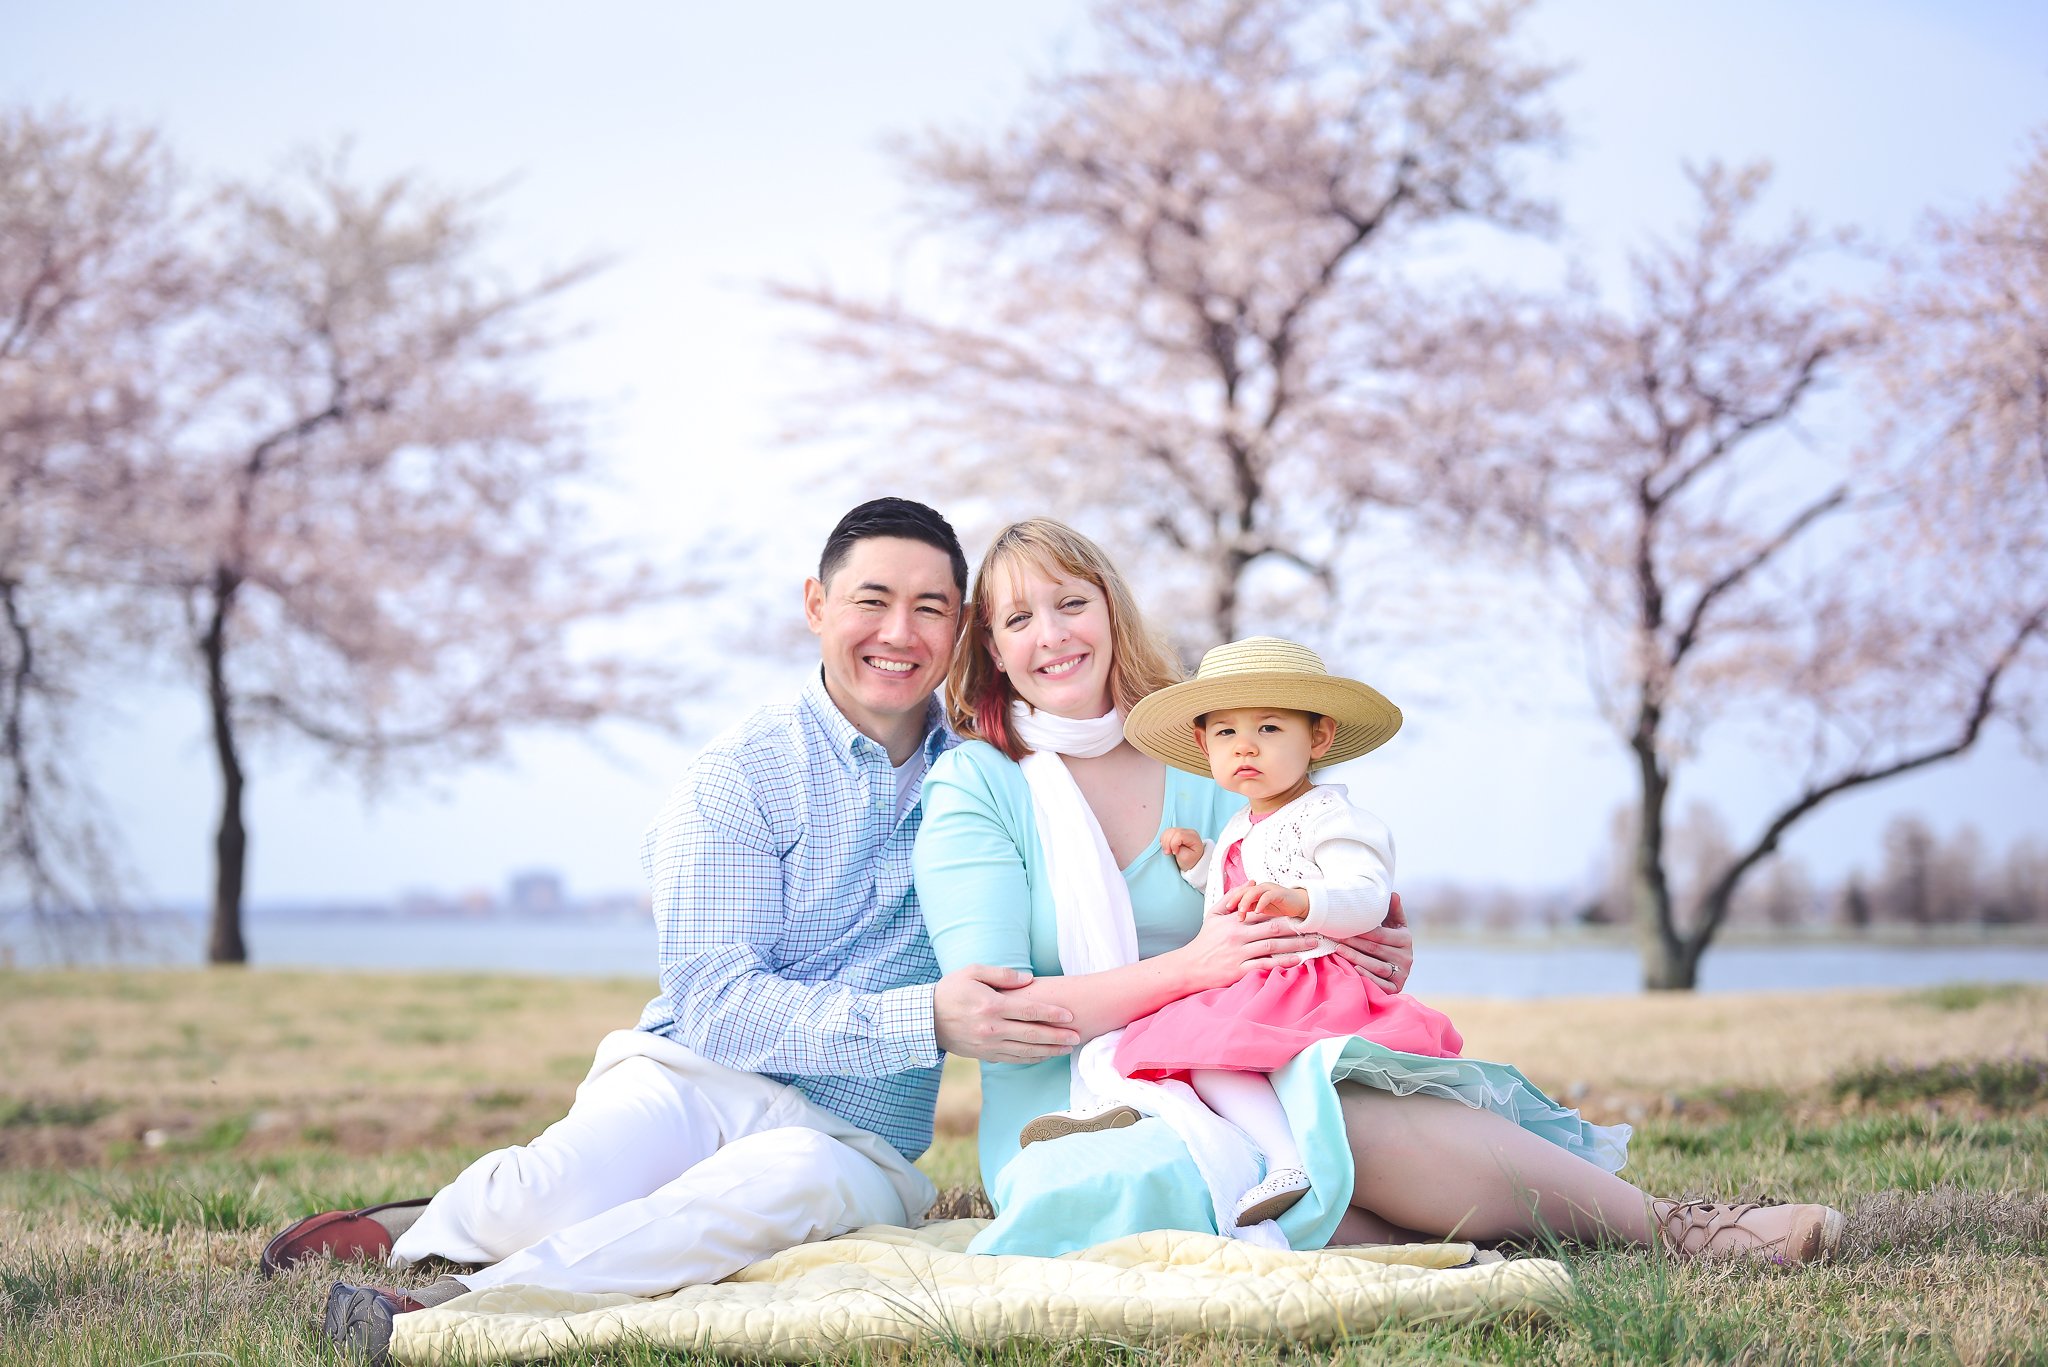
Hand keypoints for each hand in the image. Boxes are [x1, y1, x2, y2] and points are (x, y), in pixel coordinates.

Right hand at [933, 964, 1080, 1062]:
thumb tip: (1029, 979)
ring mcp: (989, 1045)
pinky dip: (1031, 1058)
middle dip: (1057, 1036)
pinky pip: (1013, 1059)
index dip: (1052, 1014)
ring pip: (1025, 1051)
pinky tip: (1044, 1055)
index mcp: (991, 1006)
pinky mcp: (985, 1055)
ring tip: (1067, 1048)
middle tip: (1077, 1036)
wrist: (925, 1019)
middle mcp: (992, 1028)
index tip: (1070, 1016)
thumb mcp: (973, 972)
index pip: (1029, 1011)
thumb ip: (1003, 975)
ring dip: (1049, 1050)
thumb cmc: (950, 990)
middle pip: (1032, 1035)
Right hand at [1159, 827, 1203, 871]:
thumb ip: (1179, 850)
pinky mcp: (1175, 832)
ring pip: (1167, 831)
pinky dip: (1164, 840)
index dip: (1173, 844)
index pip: (1179, 835)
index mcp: (1193, 837)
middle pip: (1172, 832)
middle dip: (1167, 843)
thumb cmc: (1190, 860)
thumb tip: (1171, 844)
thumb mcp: (1186, 858)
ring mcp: (1181, 831)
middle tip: (1169, 852)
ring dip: (1165, 842)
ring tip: (1168, 850)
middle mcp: (1187, 831)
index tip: (1175, 853)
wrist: (1191, 861)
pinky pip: (1165, 833)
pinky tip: (1167, 846)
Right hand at [1175, 910, 1320, 991]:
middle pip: (1272, 929)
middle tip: (1314, 929)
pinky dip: (1281, 963)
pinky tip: (1296, 961)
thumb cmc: (1204, 940)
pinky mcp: (1239, 970)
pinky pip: (1264, 965)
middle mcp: (1238, 936)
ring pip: (1272, 947)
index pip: (1263, 913)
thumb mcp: (1213, 914)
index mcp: (1234, 921)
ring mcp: (1239, 954)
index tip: (1300, 913)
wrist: (1189, 966)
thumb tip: (1252, 883)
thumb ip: (1232, 897)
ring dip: (1294, 945)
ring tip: (1312, 944)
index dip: (1283, 912)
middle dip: (1295, 929)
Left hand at [1219, 881, 1308, 921]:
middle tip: (1230, 911)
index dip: (1230, 902)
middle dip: (1235, 900)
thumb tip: (1233, 922)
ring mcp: (1269, 889)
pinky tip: (1257, 911)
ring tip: (1241, 912)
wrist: (1299, 906)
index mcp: (1253, 892)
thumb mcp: (1260, 912)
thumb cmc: (1278, 910)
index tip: (1222, 913)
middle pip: (1242, 891)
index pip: (1237, 894)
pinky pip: (1268, 896)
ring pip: (1253, 891)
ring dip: (1246, 901)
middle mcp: (1260, 888)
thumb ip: (1249, 912)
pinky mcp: (1279, 893)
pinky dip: (1261, 903)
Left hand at [1321, 891, 1412, 992]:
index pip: (1380, 934)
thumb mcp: (1394, 925)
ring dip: (1355, 958)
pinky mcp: (1397, 988)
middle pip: (1375, 949)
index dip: (1360, 930)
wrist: (1397, 968)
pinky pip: (1381, 983)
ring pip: (1376, 966)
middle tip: (1333, 936)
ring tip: (1337, 949)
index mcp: (1405, 939)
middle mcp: (1406, 957)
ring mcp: (1402, 974)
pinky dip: (1367, 977)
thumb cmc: (1389, 941)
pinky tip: (1354, 969)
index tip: (1342, 925)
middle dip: (1353, 942)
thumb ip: (1392, 910)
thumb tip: (1393, 894)